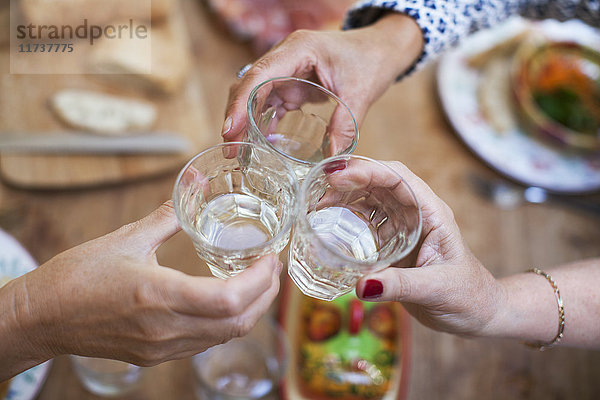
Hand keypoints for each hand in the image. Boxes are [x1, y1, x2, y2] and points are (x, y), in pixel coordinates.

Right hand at [1, 202, 281, 379]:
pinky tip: (227, 302)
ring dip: (250, 312)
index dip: (261, 282)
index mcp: (159, 295)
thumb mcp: (125, 238)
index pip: (229, 300)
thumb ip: (167, 215)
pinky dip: (225, 323)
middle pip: (237, 323)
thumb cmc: (77, 276)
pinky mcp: (155, 356)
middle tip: (273, 269)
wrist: (42, 318)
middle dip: (265, 297)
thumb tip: (194, 184)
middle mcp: (165, 328)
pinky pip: (204, 343)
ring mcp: (161, 348)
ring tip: (258, 283)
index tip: (271, 259)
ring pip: (223, 337)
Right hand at [222, 13, 423, 145]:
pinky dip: (261, 122)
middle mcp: (286, 56)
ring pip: (254, 95)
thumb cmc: (372, 60)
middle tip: (230, 150)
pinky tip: (258, 143)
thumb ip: (346, 125)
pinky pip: (269, 102)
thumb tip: (333, 161)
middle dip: (236, 116)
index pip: (260, 75)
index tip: (230, 130)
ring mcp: (286, 69)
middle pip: (249, 85)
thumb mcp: (361, 93)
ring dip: (244, 122)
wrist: (381, 48)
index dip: (241, 103)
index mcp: (299, 49)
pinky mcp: (291, 83)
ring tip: (238, 151)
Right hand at [330, 161, 503, 336]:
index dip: (368, 171)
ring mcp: (404, 227)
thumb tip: (361, 285)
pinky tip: (328, 224)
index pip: (399, 178)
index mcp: (432, 213)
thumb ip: (400, 286)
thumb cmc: (469, 296)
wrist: (477, 314)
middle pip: (380, 182)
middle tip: (318, 189)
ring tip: (317, 205)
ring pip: (370, 199)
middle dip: (349, 179)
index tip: (338, 177)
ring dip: (344, 197)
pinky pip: (367, 223)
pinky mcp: (393, 243)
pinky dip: (347, 219)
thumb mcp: (437, 289)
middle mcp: (417, 214)